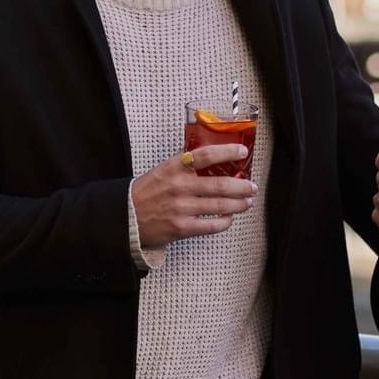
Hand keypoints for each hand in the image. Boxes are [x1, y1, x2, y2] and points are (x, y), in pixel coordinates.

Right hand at [133, 145, 256, 249]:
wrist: (126, 216)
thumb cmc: (146, 192)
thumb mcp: (163, 170)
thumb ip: (185, 164)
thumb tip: (213, 157)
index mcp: (174, 168)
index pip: (206, 155)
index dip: (227, 152)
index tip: (242, 151)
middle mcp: (179, 186)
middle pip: (220, 184)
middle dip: (242, 186)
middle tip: (252, 186)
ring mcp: (181, 208)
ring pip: (220, 206)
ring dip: (239, 204)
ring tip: (247, 202)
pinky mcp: (181, 228)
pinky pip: (211, 226)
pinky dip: (224, 221)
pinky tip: (229, 218)